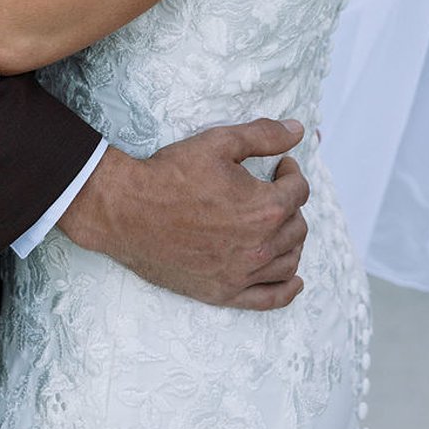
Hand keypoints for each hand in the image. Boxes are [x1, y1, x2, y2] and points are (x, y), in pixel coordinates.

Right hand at [59, 121, 309, 309]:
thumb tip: (298, 130)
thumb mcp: (219, 142)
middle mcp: (260, 246)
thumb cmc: (172, 173)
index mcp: (264, 207)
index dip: (292, 173)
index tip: (280, 166)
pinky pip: (270, 299)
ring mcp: (243, 274)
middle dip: (291, 204)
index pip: (299, 191)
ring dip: (290, 239)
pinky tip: (294, 279)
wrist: (128, 211)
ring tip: (275, 223)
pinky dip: (287, 289)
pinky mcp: (225, 293)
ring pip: (289, 260)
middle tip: (272, 190)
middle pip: (297, 226)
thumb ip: (263, 135)